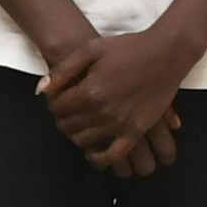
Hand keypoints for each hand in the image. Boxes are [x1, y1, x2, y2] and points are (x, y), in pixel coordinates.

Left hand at [40, 29, 193, 171]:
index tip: (58, 97)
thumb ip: (63, 70)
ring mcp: (120, 124)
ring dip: (75, 134)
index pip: (57, 107)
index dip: (53, 102)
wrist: (165, 54)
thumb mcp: (90, 50)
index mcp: (89, 91)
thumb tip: (42, 90)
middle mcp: (102, 112)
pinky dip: (99, 158)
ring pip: (83, 141)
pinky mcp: (136, 131)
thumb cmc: (127, 48)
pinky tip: (92, 151)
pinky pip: (113, 155)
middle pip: (67, 126)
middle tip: (67, 109)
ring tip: (78, 122)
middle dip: (61, 118)